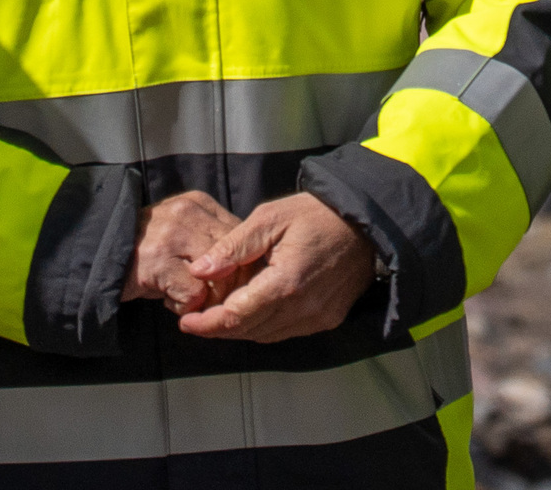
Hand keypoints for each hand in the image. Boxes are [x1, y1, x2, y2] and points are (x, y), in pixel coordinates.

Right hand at [124, 189, 240, 312]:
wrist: (97, 255)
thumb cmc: (146, 251)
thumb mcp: (182, 232)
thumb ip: (212, 239)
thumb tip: (249, 265)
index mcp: (198, 203)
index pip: (241, 236)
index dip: (242, 266)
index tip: (231, 284)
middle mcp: (187, 213)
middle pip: (235, 257)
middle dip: (228, 286)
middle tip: (211, 299)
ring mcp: (172, 235)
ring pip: (219, 277)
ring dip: (207, 298)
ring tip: (187, 297)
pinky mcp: (158, 261)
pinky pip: (196, 294)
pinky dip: (186, 307)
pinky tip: (169, 300)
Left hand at [178, 193, 377, 343]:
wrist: (364, 222)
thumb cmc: (318, 214)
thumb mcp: (270, 218)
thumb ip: (233, 248)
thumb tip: (200, 270)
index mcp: (286, 282)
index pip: (236, 316)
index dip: (207, 324)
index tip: (186, 323)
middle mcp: (303, 308)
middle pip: (249, 331)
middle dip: (218, 328)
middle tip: (196, 320)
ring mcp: (318, 317)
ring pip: (267, 336)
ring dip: (241, 329)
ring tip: (219, 315)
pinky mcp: (327, 319)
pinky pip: (287, 332)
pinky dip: (265, 327)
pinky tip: (253, 311)